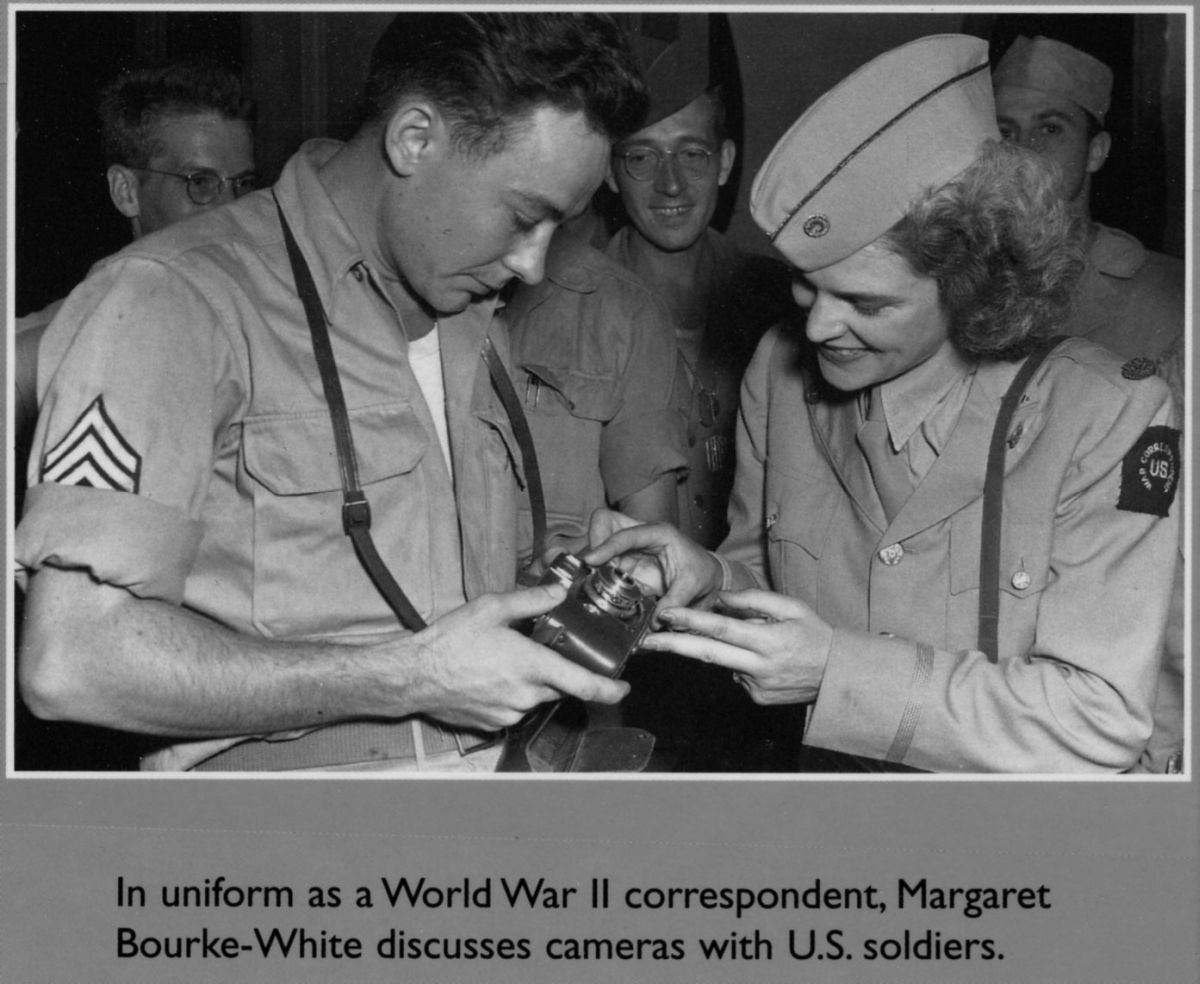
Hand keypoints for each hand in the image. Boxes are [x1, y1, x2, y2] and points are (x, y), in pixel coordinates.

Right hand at [405, 584, 629, 730]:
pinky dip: (512, 693)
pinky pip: (515, 708)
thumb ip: (531, 600)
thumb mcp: (491, 607)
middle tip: (536, 651)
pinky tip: (490, 676)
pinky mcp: (494, 725)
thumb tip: (560, 591)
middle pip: (559, 686)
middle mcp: (525, 694)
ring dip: (531, 681)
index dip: (610, 689)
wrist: (412, 676)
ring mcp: (509, 713)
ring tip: (503, 660)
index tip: (623, 687)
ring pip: (536, 697)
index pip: (584, 685)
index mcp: (531, 666)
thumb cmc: (449, 641)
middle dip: (556, 670)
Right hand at [584, 508, 722, 613]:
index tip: (590, 560)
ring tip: (590, 582)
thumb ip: (676, 601)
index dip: (606, 545)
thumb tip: (655, 622)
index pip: (626, 534)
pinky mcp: (625, 566)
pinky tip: (597, 590)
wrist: (707, 579)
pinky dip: (597, 576)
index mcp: (659, 533)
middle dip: (593, 541)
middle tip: (590, 567)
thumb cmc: (702, 572)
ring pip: (599, 543)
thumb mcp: (694, 585)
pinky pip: (604, 566)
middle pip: (604, 522)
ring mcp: (630, 551)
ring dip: (592, 562)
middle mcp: (640, 537)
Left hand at [642, 589, 833, 704]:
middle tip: (647, 641)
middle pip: (708, 654)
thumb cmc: (815, 634)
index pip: (721, 629)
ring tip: (747, 638)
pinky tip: (761, 660)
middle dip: (673, 646)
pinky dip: (740, 663)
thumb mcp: (791, 607)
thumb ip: (754, 600)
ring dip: (716, 649)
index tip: (665, 615)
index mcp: (769, 640)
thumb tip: (721, 598)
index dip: (691, 621)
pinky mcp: (757, 698)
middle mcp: (760, 666)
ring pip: (722, 663)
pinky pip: (737, 675)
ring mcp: (757, 686)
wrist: (838, 675)